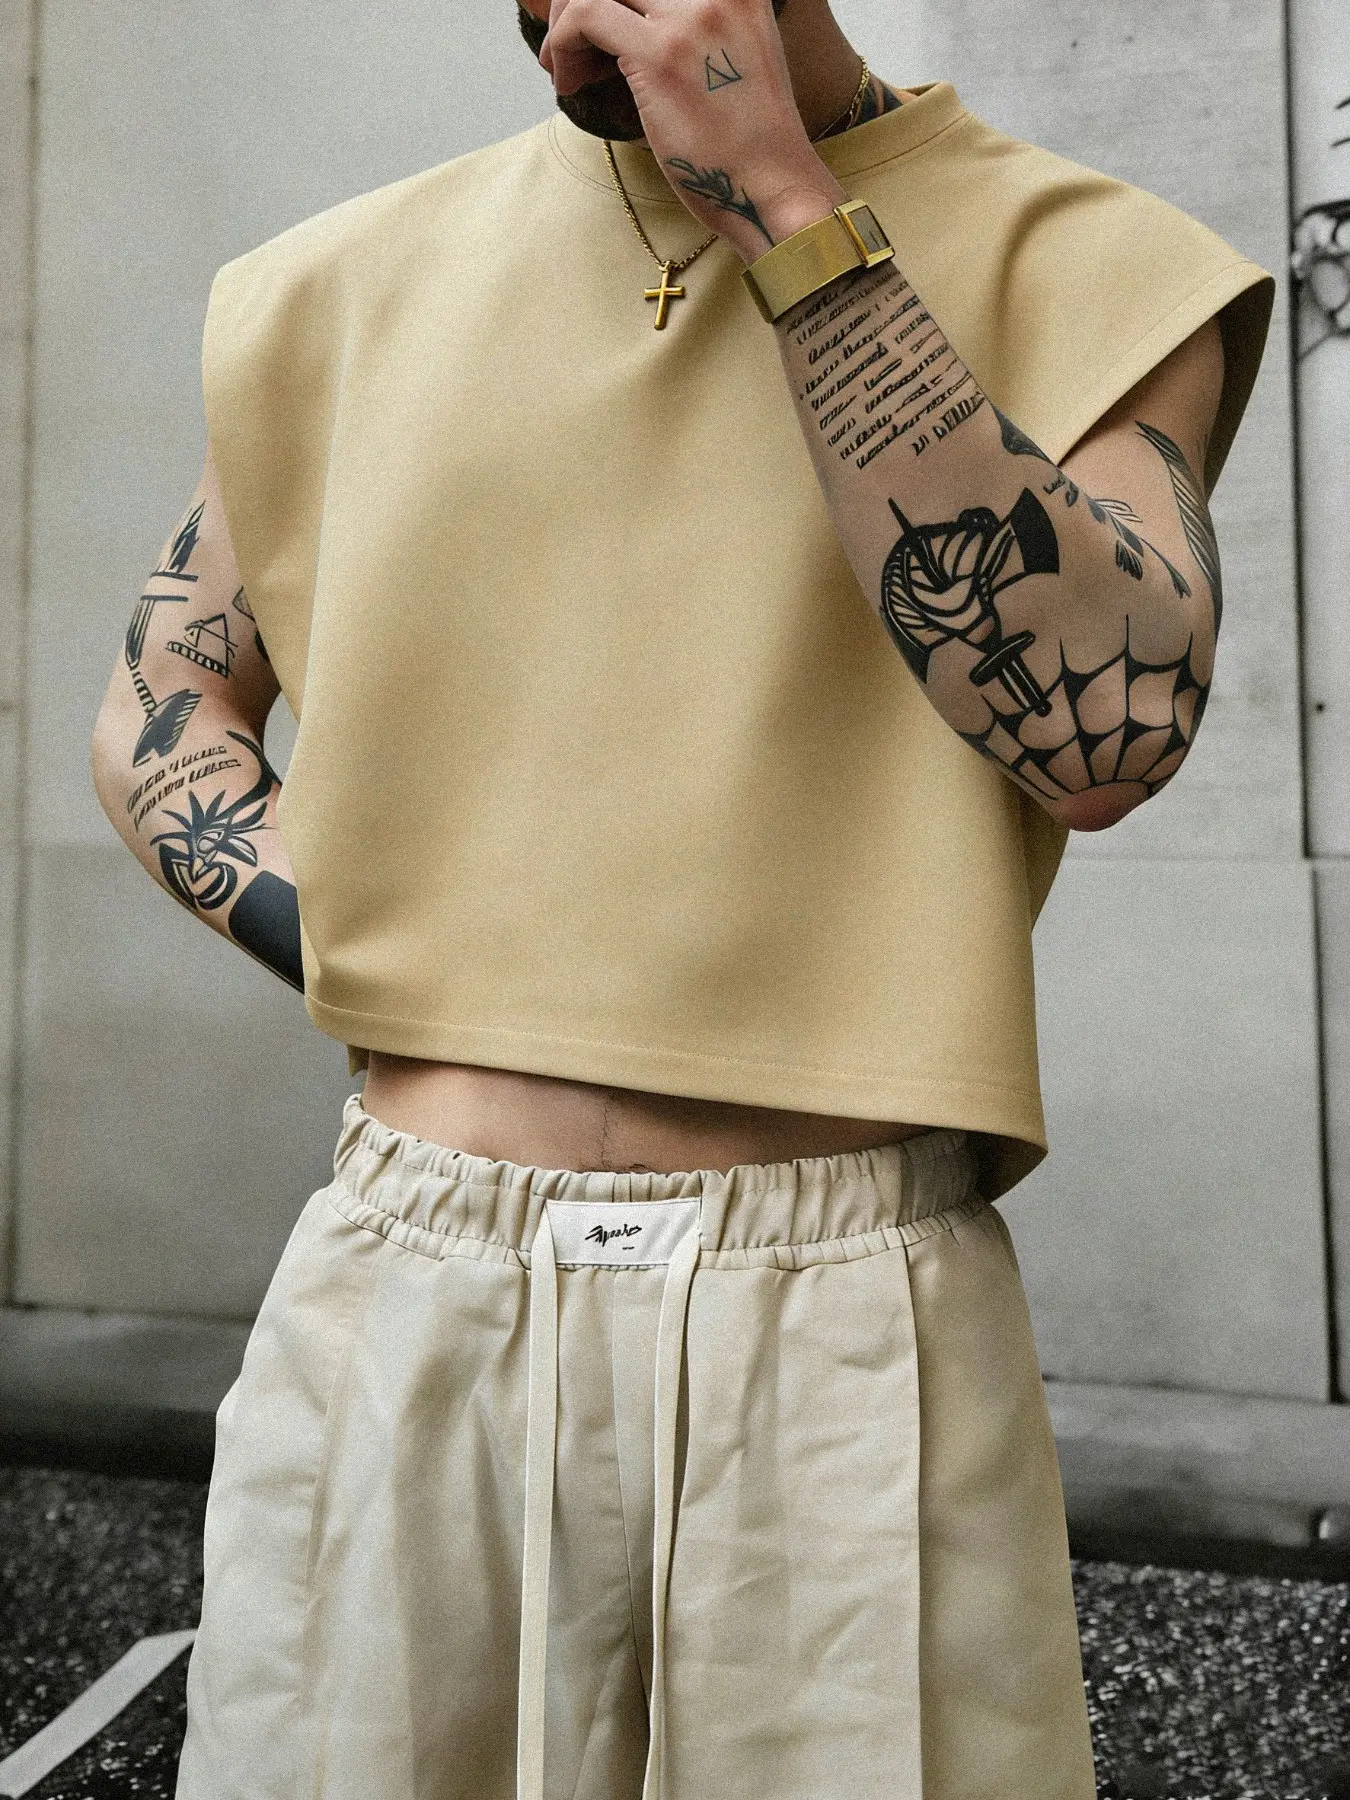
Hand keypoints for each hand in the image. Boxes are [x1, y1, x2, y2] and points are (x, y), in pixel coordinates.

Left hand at [540, 0, 845, 259]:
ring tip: (566, 69)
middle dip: (580, 2)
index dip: (619, 1)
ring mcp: (688, 18)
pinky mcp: (659, 55)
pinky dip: (563, 45)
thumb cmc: (750, 147)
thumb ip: (693, 30)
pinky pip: (586, 18)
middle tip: (570, 46)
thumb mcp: (734, 60)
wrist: (774, 191)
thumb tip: (631, 26)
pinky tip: (568, 84)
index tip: (603, 33)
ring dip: (565, 23)